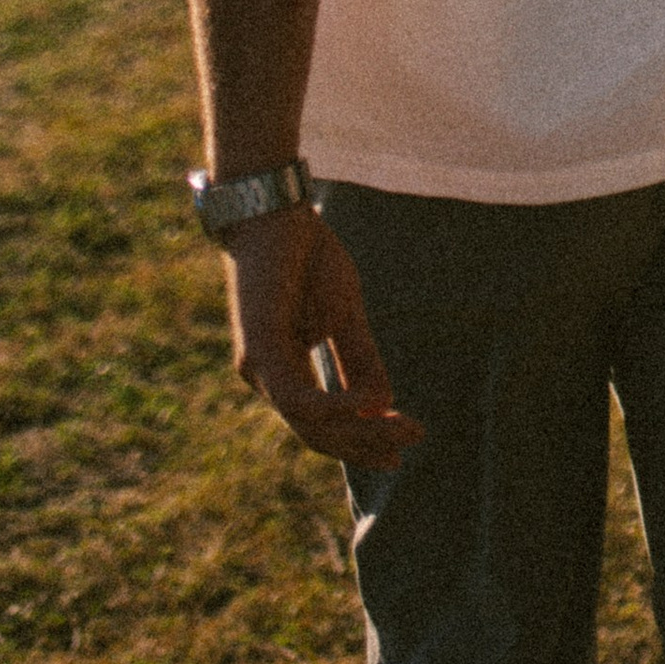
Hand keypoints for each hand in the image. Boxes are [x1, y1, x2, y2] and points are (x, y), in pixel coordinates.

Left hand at [222, 202, 424, 465]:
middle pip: (317, 434)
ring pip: (308, 425)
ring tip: (400, 428)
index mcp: (284, 369)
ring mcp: (258, 369)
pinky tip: (369, 404)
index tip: (401, 451)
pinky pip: (297, 399)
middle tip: (407, 449)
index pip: (322, 424)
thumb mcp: (345, 312)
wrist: (275, 212)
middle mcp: (266, 378)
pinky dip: (336, 408)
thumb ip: (357, 358)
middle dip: (365, 445)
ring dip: (358, 432)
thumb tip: (382, 404)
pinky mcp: (257, 353)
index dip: (361, 441)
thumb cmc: (308, 257)